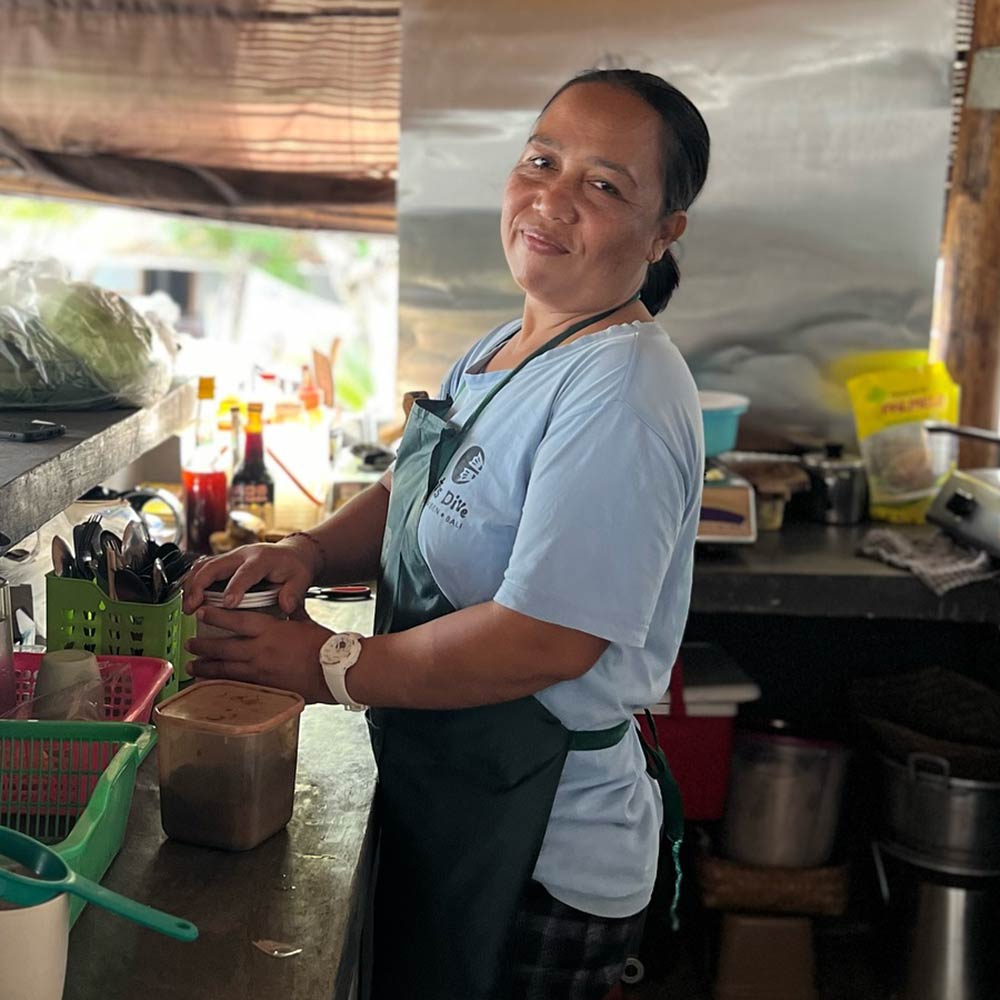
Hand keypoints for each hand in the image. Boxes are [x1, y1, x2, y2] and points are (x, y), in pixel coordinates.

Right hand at [182, 541, 316, 615]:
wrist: (292, 554)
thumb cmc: (295, 568)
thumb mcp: (301, 579)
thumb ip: (294, 592)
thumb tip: (286, 605)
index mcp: (262, 559)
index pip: (246, 572)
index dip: (235, 587)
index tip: (228, 604)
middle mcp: (243, 554)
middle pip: (214, 565)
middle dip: (200, 586)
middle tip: (192, 607)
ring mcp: (231, 557)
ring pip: (203, 566)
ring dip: (191, 585)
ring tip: (187, 607)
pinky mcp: (224, 562)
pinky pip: (203, 568)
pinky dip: (192, 582)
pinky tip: (188, 599)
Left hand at [185, 606, 335, 703]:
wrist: (335, 672)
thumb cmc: (324, 646)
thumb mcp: (306, 622)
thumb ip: (292, 612)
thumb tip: (288, 602)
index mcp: (270, 630)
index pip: (236, 621)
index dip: (216, 616)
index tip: (202, 613)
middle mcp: (261, 651)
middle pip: (223, 648)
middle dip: (202, 647)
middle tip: (189, 645)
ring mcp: (261, 672)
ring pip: (225, 670)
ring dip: (206, 668)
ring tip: (192, 667)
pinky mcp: (265, 688)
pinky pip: (237, 685)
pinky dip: (222, 685)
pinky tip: (211, 686)